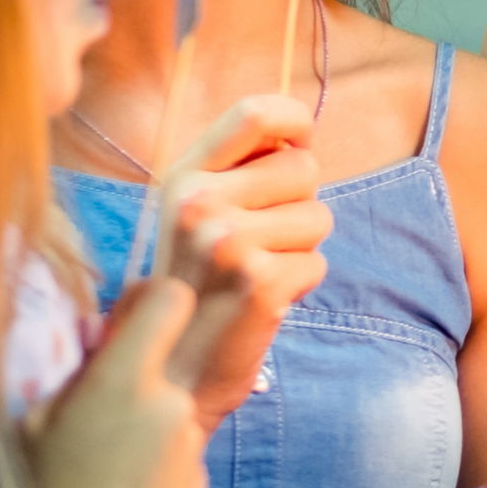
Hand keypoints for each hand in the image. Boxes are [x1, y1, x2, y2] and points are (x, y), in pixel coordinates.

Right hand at [19, 277, 207, 487]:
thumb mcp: (39, 429)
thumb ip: (81, 375)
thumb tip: (107, 336)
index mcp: (119, 383)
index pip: (169, 296)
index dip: (160, 291)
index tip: (141, 307)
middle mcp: (168, 402)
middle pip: (222, 317)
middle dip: (224, 292)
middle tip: (218, 284)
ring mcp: (192, 436)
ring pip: (197, 377)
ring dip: (175, 376)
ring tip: (128, 420)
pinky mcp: (202, 466)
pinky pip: (189, 427)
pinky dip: (168, 432)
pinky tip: (134, 473)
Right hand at [156, 93, 332, 430]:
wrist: (168, 374)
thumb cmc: (195, 286)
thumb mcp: (195, 214)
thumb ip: (238, 170)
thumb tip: (301, 135)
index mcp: (183, 177)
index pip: (255, 113)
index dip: (294, 122)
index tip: (299, 143)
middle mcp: (199, 203)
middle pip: (303, 167)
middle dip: (298, 203)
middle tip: (258, 242)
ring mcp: (227, 243)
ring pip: (318, 217)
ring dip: (299, 249)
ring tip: (253, 274)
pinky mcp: (259, 284)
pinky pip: (317, 264)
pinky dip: (300, 286)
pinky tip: (260, 302)